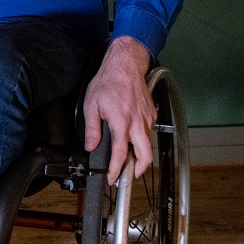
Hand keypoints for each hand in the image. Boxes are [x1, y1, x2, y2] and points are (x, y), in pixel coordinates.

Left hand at [82, 37, 155, 181]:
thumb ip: (92, 128)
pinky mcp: (152, 115)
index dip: (116, 170)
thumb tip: (91, 146)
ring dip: (141, 156)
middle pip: (146, 156)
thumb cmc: (108, 81)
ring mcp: (148, 119)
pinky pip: (149, 133)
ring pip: (149, 146)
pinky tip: (133, 140)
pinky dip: (143, 141)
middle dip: (138, 170)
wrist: (126, 65)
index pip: (120, 154)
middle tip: (127, 176)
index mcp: (122, 122)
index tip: (112, 178)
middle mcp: (138, 123)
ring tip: (128, 161)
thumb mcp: (91, 104)